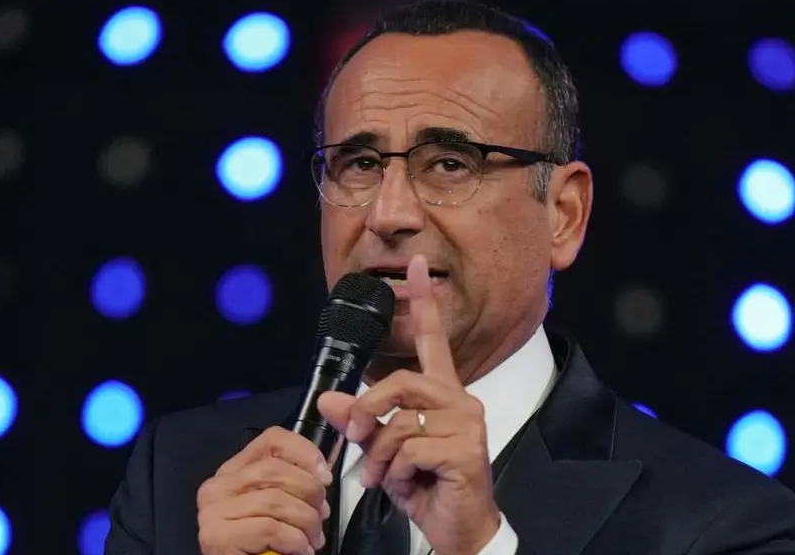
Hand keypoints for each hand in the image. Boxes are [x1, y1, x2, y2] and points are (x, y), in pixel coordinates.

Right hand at [196, 426, 334, 554]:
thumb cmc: (262, 543)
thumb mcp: (277, 506)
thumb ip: (289, 484)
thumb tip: (321, 477)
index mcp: (233, 471)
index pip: (271, 440)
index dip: (304, 451)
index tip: (325, 476)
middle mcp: (217, 486)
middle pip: (275, 470)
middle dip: (310, 493)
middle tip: (322, 516)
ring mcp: (213, 512)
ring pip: (276, 500)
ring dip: (306, 522)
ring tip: (314, 539)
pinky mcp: (217, 538)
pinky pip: (270, 528)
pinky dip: (295, 541)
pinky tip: (301, 550)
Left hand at [318, 255, 500, 554]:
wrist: (458, 530)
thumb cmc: (427, 486)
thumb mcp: (384, 453)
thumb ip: (361, 422)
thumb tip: (328, 401)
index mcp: (442, 394)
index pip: (432, 340)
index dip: (422, 303)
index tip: (412, 266)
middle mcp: (459, 401)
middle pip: (399, 383)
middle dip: (369, 412)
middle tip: (361, 440)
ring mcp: (466, 423)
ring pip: (400, 422)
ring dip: (382, 457)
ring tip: (390, 477)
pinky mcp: (466, 449)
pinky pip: (410, 449)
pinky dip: (398, 472)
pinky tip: (411, 485)